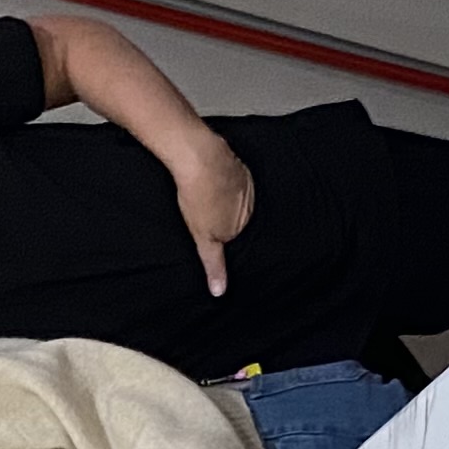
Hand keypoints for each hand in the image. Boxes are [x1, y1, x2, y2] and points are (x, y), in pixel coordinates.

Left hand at [166, 137, 255, 296]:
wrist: (200, 157)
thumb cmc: (199, 195)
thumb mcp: (203, 237)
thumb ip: (214, 263)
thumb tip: (220, 291)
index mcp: (243, 224)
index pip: (230, 235)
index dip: (216, 230)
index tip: (206, 222)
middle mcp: (249, 206)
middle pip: (234, 216)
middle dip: (220, 213)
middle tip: (202, 206)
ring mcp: (245, 184)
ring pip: (232, 195)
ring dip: (220, 194)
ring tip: (203, 190)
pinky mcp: (238, 165)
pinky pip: (231, 176)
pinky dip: (220, 177)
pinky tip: (207, 175)